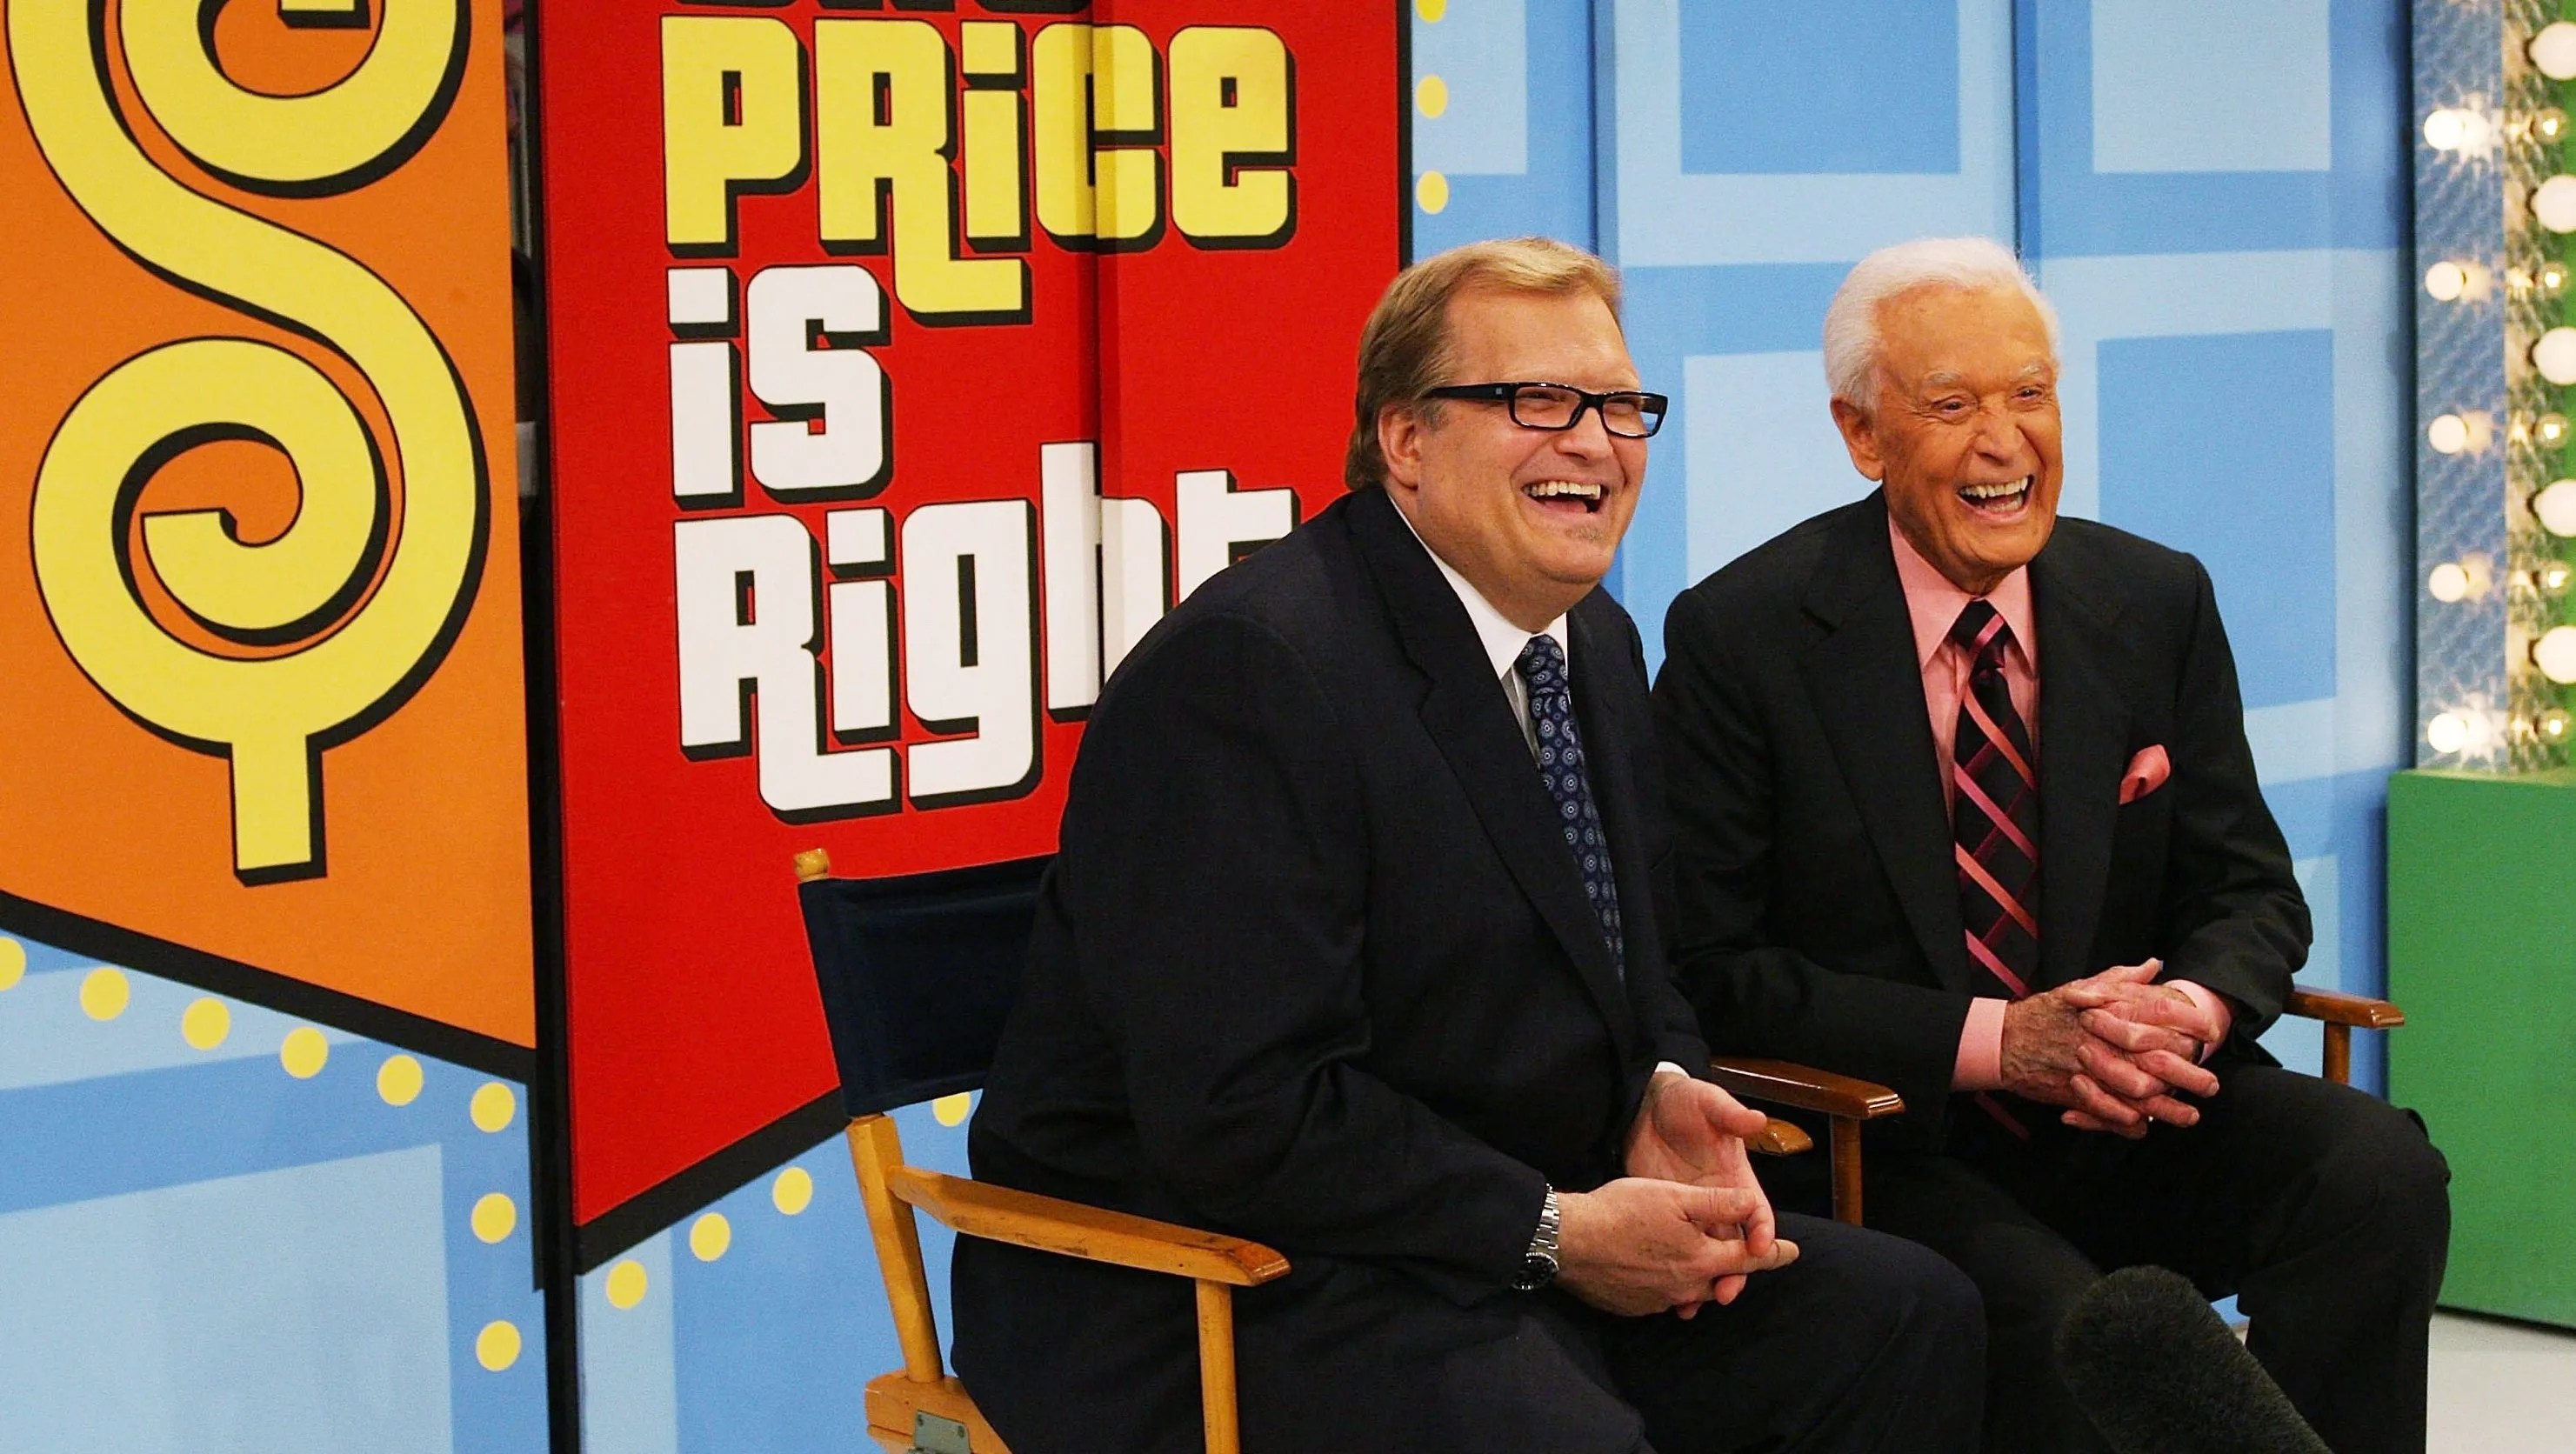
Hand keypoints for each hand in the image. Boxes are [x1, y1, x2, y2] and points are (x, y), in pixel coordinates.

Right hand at [1555, 1178, 1799, 1317]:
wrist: (1568, 1241)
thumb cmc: (1622, 1211)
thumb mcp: (1674, 1196)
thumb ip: (1718, 1202)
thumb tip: (1753, 1204)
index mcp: (1702, 1259)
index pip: (1749, 1259)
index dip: (1773, 1252)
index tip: (1793, 1252)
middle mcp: (1686, 1287)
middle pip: (1721, 1277)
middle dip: (1732, 1266)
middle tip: (1739, 1253)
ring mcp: (1659, 1300)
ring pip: (1691, 1289)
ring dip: (1698, 1275)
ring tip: (1693, 1259)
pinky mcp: (1634, 1306)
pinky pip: (1662, 1295)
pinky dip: (1667, 1281)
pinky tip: (1653, 1264)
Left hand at [1622, 1071, 1776, 1304]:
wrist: (1644, 1107)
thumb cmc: (1684, 1102)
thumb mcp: (1706, 1102)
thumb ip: (1729, 1113)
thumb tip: (1757, 1119)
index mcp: (1735, 1178)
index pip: (1757, 1212)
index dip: (1762, 1232)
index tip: (1759, 1248)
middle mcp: (1718, 1202)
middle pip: (1735, 1245)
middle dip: (1736, 1270)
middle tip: (1726, 1292)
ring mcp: (1692, 1213)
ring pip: (1707, 1256)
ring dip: (1704, 1281)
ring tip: (1694, 1305)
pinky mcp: (1666, 1219)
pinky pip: (1676, 1254)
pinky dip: (1676, 1276)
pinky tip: (1668, 1296)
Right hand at [2001, 965, 2206, 1136]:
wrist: (2004, 1039)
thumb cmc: (2046, 1013)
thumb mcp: (2081, 987)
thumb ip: (2120, 979)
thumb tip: (2154, 965)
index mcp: (2109, 1010)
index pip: (2159, 1011)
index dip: (2190, 1022)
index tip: (2211, 1031)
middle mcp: (2105, 1039)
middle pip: (2159, 1057)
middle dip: (2190, 1073)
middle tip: (2211, 1084)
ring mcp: (2093, 1069)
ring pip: (2141, 1093)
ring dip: (2169, 1107)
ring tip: (2191, 1115)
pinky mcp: (2079, 1094)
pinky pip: (2111, 1114)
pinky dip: (2130, 1123)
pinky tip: (2147, 1126)